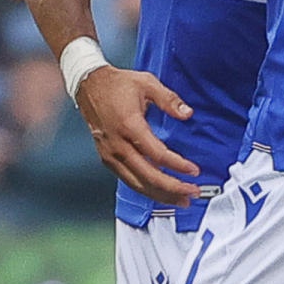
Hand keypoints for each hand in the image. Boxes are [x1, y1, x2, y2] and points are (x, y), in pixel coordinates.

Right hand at [75, 64, 210, 205]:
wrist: (88, 85)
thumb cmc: (118, 84)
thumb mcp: (147, 83)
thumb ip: (169, 99)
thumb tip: (188, 114)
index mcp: (128, 125)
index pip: (157, 154)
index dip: (177, 165)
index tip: (195, 171)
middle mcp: (117, 144)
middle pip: (147, 175)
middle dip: (172, 188)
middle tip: (193, 194)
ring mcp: (109, 153)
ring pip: (136, 183)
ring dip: (159, 194)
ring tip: (181, 201)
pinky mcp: (106, 157)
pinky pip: (127, 179)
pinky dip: (145, 189)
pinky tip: (160, 193)